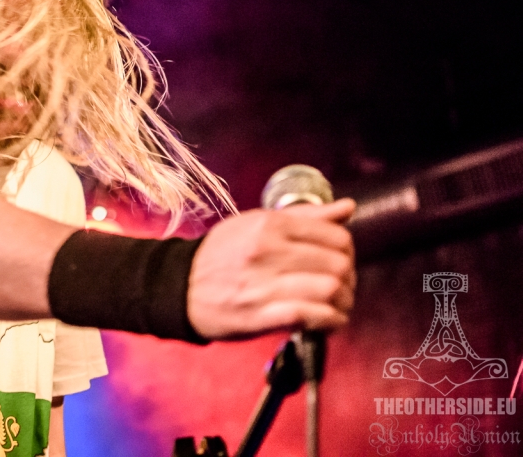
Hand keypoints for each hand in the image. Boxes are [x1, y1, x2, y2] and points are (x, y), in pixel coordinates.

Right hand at [186, 198, 355, 339]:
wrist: (180, 286)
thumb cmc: (221, 254)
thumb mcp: (255, 223)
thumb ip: (304, 216)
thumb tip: (348, 208)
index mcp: (268, 225)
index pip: (334, 236)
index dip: (347, 251)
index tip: (341, 260)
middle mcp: (267, 251)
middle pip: (337, 264)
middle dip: (348, 278)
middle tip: (343, 285)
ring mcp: (263, 284)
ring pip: (329, 290)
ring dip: (343, 302)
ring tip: (338, 305)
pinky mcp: (259, 315)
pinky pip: (310, 316)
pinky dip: (329, 321)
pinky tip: (328, 320)